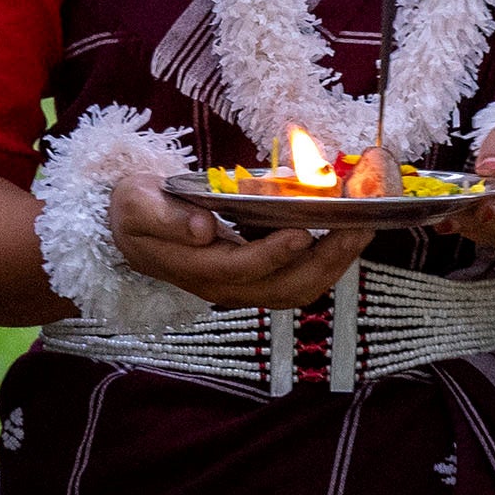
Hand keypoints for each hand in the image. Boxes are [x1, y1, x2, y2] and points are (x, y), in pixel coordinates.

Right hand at [104, 162, 371, 315]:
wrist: (130, 234)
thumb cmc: (135, 213)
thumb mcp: (136, 205)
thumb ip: (166, 218)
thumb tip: (204, 228)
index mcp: (197, 268)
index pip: (243, 267)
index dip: (275, 252)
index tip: (303, 229)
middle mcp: (227, 287)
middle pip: (285, 287)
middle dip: (327, 259)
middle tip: (358, 226)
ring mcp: (245, 287)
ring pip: (300, 289)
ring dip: (336, 263)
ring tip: (364, 228)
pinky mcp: (259, 279)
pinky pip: (301, 280)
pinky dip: (329, 261)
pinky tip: (347, 233)